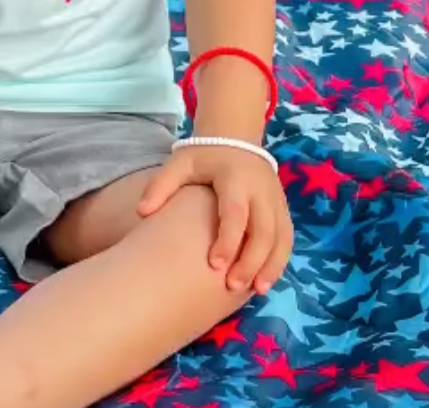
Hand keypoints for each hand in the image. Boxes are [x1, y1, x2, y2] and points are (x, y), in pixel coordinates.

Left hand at [137, 144, 292, 293]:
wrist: (234, 137)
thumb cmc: (203, 155)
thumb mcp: (180, 162)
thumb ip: (161, 185)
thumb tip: (141, 212)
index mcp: (235, 177)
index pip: (235, 213)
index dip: (227, 240)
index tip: (214, 266)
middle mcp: (260, 189)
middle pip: (263, 229)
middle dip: (252, 260)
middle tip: (234, 286)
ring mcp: (275, 198)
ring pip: (280, 236)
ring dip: (271, 264)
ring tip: (257, 290)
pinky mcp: (282, 207)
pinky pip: (286, 237)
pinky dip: (279, 259)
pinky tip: (266, 279)